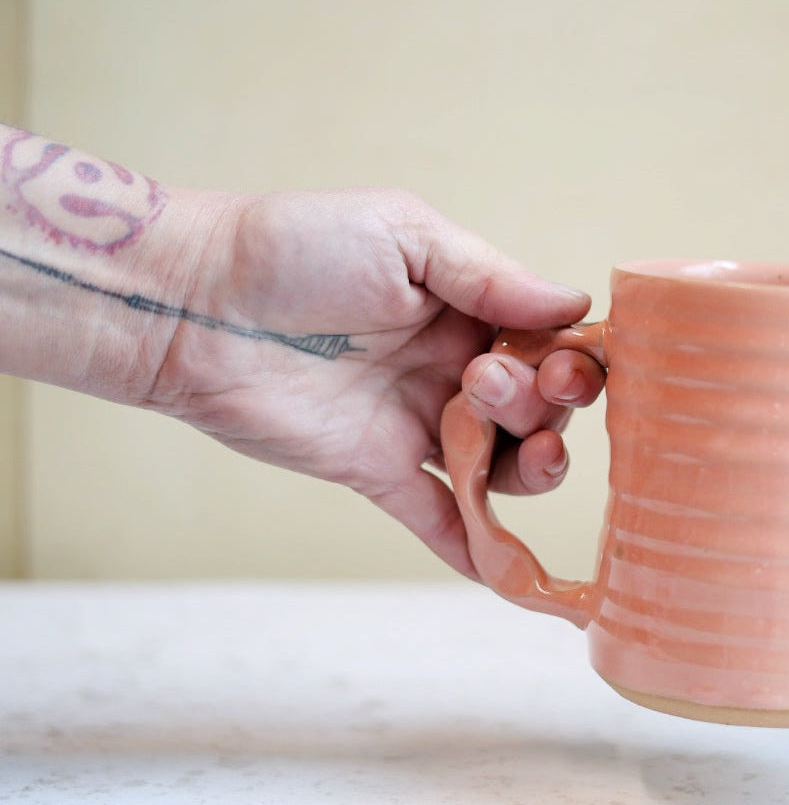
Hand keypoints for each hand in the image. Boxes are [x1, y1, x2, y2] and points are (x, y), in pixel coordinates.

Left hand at [149, 188, 605, 575]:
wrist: (196, 304)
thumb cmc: (296, 248)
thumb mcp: (405, 235)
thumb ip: (490, 276)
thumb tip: (575, 306)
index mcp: (466, 309)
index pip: (548, 347)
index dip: (571, 363)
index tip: (564, 365)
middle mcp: (449, 370)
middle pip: (534, 412)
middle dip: (538, 406)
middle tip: (486, 382)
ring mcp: (415, 423)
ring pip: (500, 468)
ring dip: (528, 471)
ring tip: (520, 453)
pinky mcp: (377, 469)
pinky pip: (437, 515)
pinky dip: (472, 546)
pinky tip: (503, 570)